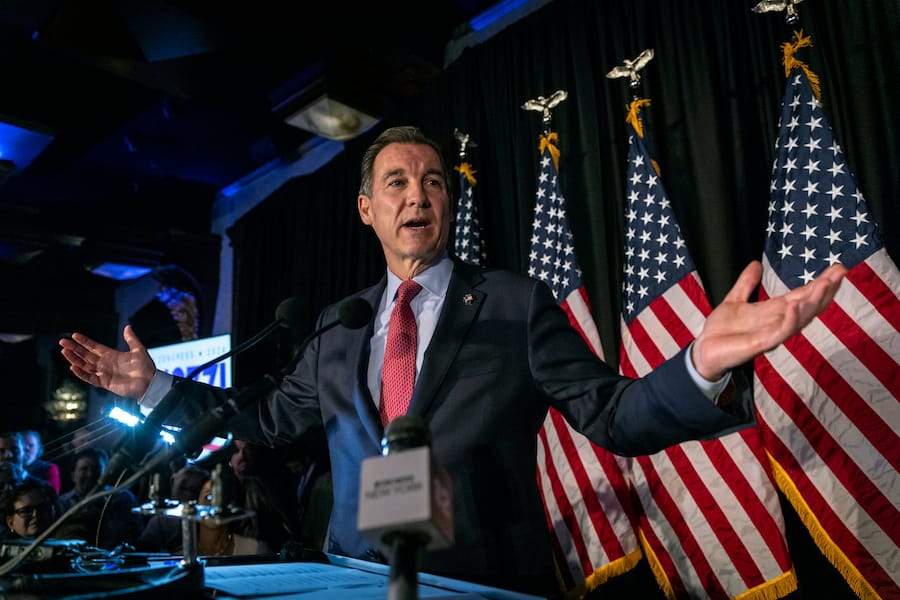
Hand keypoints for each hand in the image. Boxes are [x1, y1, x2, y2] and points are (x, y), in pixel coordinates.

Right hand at [58, 325, 156, 398]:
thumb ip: (131, 339)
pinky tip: (73, 367)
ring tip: (64, 351)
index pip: (94, 347)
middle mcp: (106, 364)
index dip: (84, 341)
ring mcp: (104, 373)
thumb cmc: (146, 367)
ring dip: (74, 359)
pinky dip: (81, 373)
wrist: (149, 383)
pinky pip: (90, 378)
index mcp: (112, 355)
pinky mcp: (105, 383)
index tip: (74, 335)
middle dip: (74, 348)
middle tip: (62, 342)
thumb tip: (127, 326)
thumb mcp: (139, 350)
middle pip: (86, 355)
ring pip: (85, 365)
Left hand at [691, 260, 846, 380]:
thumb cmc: (722, 330)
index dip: (820, 282)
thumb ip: (746, 283)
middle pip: (809, 306)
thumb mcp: (734, 300)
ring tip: (824, 285)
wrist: (704, 350)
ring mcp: (773, 333)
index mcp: (775, 311)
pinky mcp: (762, 344)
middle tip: (839, 273)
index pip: (803, 295)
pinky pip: (780, 333)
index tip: (838, 268)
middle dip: (825, 290)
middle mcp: (779, 322)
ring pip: (800, 319)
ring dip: (813, 302)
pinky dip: (789, 320)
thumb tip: (756, 263)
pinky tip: (794, 306)